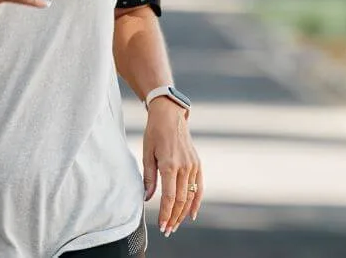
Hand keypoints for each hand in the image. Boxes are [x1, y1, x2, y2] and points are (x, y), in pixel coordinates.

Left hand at [142, 99, 201, 236]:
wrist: (170, 116)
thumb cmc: (154, 133)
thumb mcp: (146, 153)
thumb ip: (148, 177)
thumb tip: (146, 198)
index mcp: (169, 165)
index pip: (169, 197)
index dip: (166, 214)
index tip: (162, 226)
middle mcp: (184, 167)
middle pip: (180, 200)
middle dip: (174, 218)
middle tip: (167, 230)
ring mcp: (193, 166)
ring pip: (190, 196)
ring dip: (183, 213)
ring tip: (175, 225)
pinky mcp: (197, 164)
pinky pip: (199, 188)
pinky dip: (196, 202)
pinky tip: (191, 214)